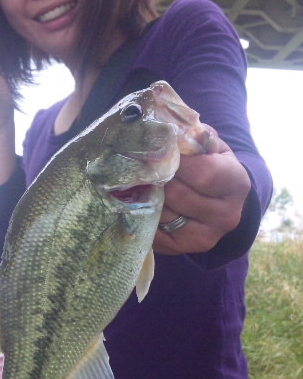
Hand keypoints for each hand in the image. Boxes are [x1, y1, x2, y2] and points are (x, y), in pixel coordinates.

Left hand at [153, 135, 250, 254]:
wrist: (221, 201)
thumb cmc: (213, 166)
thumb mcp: (212, 147)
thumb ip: (194, 137)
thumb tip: (169, 130)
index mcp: (236, 184)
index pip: (203, 174)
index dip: (177, 161)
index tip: (161, 150)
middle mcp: (226, 215)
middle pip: (178, 195)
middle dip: (158, 178)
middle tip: (144, 165)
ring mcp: (206, 236)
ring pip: (162, 213)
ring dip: (147, 196)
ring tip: (141, 182)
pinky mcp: (184, 248)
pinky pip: (154, 231)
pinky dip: (144, 215)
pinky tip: (143, 202)